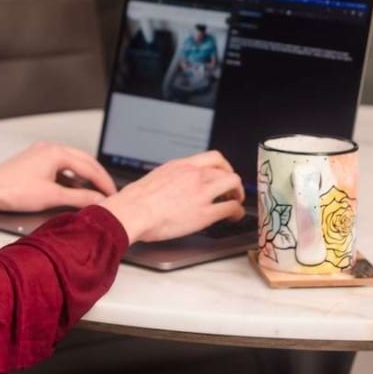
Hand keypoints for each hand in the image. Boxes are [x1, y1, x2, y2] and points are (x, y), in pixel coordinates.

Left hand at [0, 141, 117, 212]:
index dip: (104, 182)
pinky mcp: (35, 162)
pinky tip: (74, 190)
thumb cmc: (12, 190)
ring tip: (95, 192)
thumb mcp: (52, 197)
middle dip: (98, 177)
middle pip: (83, 161)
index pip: (89, 166)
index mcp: (56, 152)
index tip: (114, 194)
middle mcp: (49, 148)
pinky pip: (60, 167)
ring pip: (71, 163)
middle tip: (110, 192)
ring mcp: (41, 153)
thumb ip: (80, 198)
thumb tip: (99, 200)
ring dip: (84, 177)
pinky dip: (71, 178)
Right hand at [99, 150, 244, 243]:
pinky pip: (231, 208)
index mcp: (181, 165)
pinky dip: (237, 212)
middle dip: (232, 181)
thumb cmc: (136, 199)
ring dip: (238, 194)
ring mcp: (201, 192)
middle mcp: (194, 175)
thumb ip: (171, 177)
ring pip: (234, 184)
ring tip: (236, 203)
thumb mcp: (156, 177)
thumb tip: (171, 184)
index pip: (213, 157)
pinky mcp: (205, 213)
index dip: (224, 166)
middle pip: (226, 170)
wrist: (134, 211)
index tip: (224, 174)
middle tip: (231, 192)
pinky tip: (233, 217)